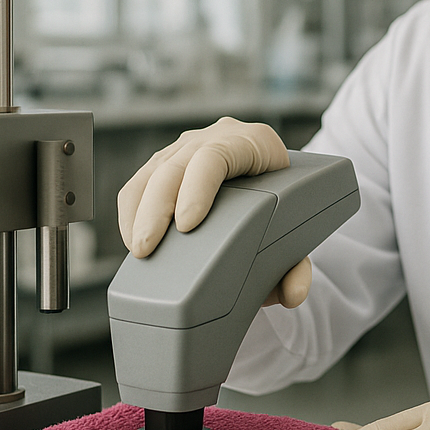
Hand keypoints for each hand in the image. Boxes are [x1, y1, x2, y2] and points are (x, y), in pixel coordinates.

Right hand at [117, 117, 311, 306]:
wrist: (279, 179)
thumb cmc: (288, 205)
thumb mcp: (298, 230)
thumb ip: (298, 264)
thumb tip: (293, 293)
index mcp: (255, 142)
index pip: (217, 156)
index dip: (197, 188)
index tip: (186, 225)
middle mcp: (219, 136)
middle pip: (177, 164)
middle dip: (156, 208)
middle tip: (147, 248)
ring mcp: (190, 146)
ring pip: (152, 171)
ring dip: (138, 211)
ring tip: (137, 250)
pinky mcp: (167, 161)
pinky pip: (140, 181)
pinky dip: (132, 210)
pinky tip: (132, 238)